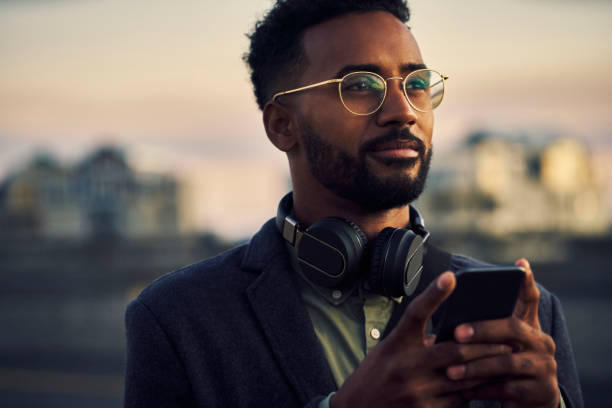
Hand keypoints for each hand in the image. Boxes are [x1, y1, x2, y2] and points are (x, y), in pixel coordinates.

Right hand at [331, 272, 511, 407]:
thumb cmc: (375, 374)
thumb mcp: (389, 350)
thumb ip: (416, 341)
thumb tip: (450, 335)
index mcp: (396, 343)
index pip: (416, 313)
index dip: (433, 293)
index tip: (451, 275)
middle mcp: (406, 364)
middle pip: (454, 349)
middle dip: (485, 345)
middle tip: (506, 340)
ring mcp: (416, 390)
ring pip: (463, 377)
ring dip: (485, 369)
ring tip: (504, 362)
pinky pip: (458, 400)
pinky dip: (471, 391)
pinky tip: (483, 386)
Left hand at [446, 259, 559, 407]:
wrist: (528, 407)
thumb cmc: (504, 371)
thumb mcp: (498, 348)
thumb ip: (486, 330)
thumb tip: (452, 319)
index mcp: (530, 328)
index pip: (529, 300)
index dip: (526, 282)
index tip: (519, 264)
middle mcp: (542, 343)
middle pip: (512, 327)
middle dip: (482, 329)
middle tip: (456, 333)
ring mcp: (545, 367)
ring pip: (506, 361)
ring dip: (475, 366)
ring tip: (450, 371)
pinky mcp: (542, 392)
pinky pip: (508, 388)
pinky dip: (483, 389)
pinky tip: (465, 390)